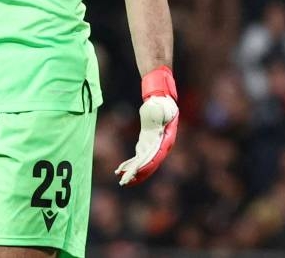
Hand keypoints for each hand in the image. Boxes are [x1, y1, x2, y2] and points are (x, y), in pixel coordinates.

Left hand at [116, 66, 178, 185]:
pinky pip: (137, 158)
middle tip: (124, 183)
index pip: (154, 156)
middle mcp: (160, 148)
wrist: (163, 102)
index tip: (136, 172)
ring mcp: (152, 148)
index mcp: (164, 141)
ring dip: (131, 173)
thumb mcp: (160, 105)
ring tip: (121, 181)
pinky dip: (129, 165)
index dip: (146, 165)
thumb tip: (153, 104)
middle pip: (147, 164)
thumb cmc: (162, 104)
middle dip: (136, 174)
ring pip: (142, 164)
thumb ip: (158, 109)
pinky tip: (119, 171)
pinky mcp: (145, 146)